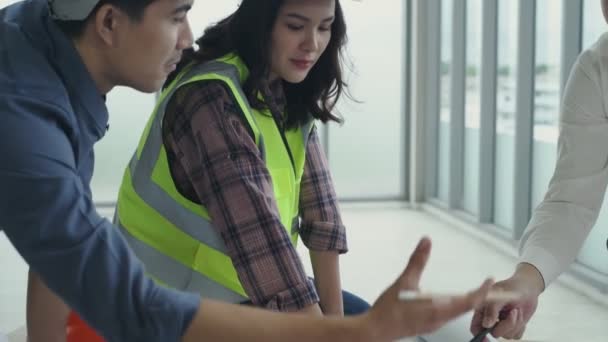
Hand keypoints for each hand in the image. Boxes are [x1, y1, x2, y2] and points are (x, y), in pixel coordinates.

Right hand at [363, 238, 493, 340]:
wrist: (376, 330)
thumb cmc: (389, 310)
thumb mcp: (404, 281)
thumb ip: (417, 260)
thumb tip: (426, 242)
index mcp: (438, 309)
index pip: (469, 301)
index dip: (482, 291)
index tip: (489, 280)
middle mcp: (440, 319)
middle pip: (467, 308)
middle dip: (479, 295)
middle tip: (487, 284)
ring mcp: (435, 324)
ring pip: (459, 313)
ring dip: (469, 302)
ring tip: (476, 291)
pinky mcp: (428, 325)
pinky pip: (449, 315)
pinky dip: (457, 306)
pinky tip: (453, 300)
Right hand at [470, 263, 542, 340]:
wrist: (528, 288)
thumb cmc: (512, 287)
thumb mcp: (500, 296)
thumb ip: (492, 310)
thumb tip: (486, 324)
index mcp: (483, 309)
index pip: (476, 326)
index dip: (479, 334)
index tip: (486, 339)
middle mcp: (491, 318)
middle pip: (494, 333)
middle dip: (506, 325)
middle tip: (513, 312)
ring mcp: (502, 323)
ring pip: (507, 335)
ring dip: (515, 323)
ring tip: (517, 310)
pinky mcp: (514, 327)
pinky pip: (516, 335)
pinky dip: (521, 326)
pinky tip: (520, 315)